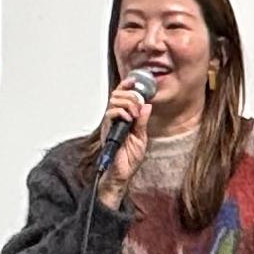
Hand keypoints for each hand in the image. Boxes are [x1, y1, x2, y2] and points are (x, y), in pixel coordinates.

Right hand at [92, 70, 160, 200]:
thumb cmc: (128, 159)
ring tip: (134, 113)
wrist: (121, 173)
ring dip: (127, 103)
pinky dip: (121, 113)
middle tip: (138, 104)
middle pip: (117, 95)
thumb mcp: (141, 137)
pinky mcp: (107, 130)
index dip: (126, 86)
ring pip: (113, 102)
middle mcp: (115, 119)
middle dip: (130, 95)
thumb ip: (143, 121)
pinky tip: (128, 119)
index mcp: (124, 119)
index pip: (122, 97)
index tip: (133, 80)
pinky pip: (110, 115)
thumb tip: (147, 106)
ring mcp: (110, 124)